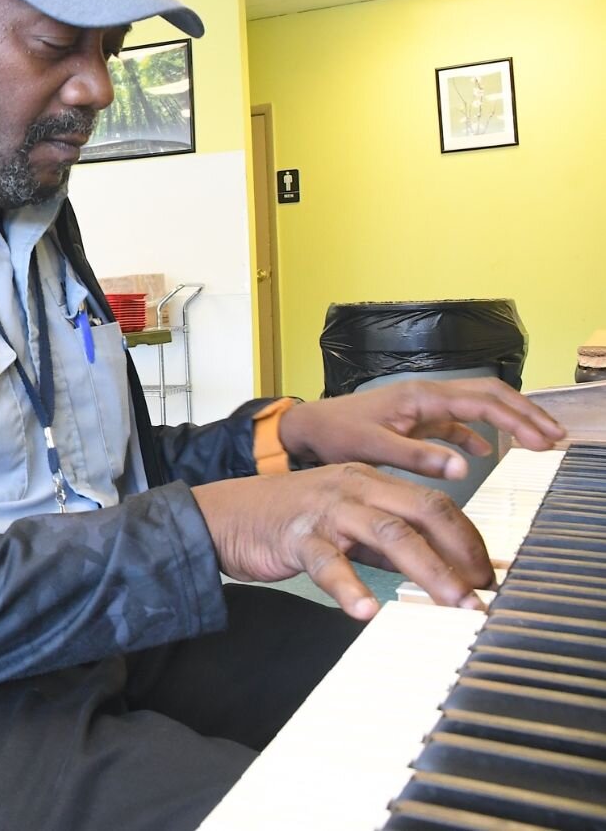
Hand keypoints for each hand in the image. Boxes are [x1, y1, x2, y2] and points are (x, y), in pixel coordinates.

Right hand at [191, 464, 491, 619]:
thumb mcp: (344, 522)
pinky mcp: (297, 536)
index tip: (488, 575)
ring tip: (453, 605)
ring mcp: (326, 509)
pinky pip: (329, 562)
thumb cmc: (284, 520)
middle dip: (461, 553)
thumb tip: (438, 568)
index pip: (434, 504)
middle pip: (424, 510)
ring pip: (390, 533)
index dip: (468, 539)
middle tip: (483, 595)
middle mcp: (354, 487)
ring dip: (429, 571)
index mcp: (369, 481)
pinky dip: (350, 587)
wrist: (221, 515)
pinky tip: (367, 610)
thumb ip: (386, 541)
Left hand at [279, 378, 564, 479]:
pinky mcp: (413, 421)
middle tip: (554, 437)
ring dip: (506, 422)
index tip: (545, 437)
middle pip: (488, 397)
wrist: (307, 428)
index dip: (518, 417)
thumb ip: (416, 457)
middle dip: (524, 413)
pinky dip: (475, 434)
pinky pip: (454, 423)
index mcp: (421, 397)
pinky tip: (484, 453)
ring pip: (475, 408)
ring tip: (535, 443)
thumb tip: (466, 465)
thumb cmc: (334, 434)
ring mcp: (421, 408)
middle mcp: (426, 396)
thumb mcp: (371, 447)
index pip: (483, 401)